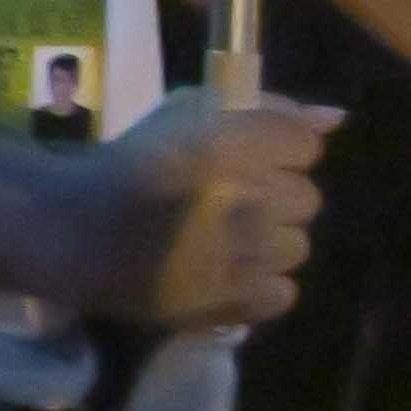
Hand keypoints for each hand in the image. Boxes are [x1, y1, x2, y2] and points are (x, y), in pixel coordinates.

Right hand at [43, 85, 333, 329]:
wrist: (74, 233)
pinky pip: (283, 292)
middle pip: (306, 197)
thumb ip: (269, 109)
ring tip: (224, 239)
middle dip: (274, 195)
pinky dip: (260, 285)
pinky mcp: (235, 302)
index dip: (279, 150)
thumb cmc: (133, 163)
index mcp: (234, 145)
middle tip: (228, 201)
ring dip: (269, 241)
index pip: (306, 146)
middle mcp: (248, 199)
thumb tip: (336, 119)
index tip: (245, 157)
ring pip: (298, 246)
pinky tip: (227, 272)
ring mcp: (246, 255)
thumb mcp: (192, 112)